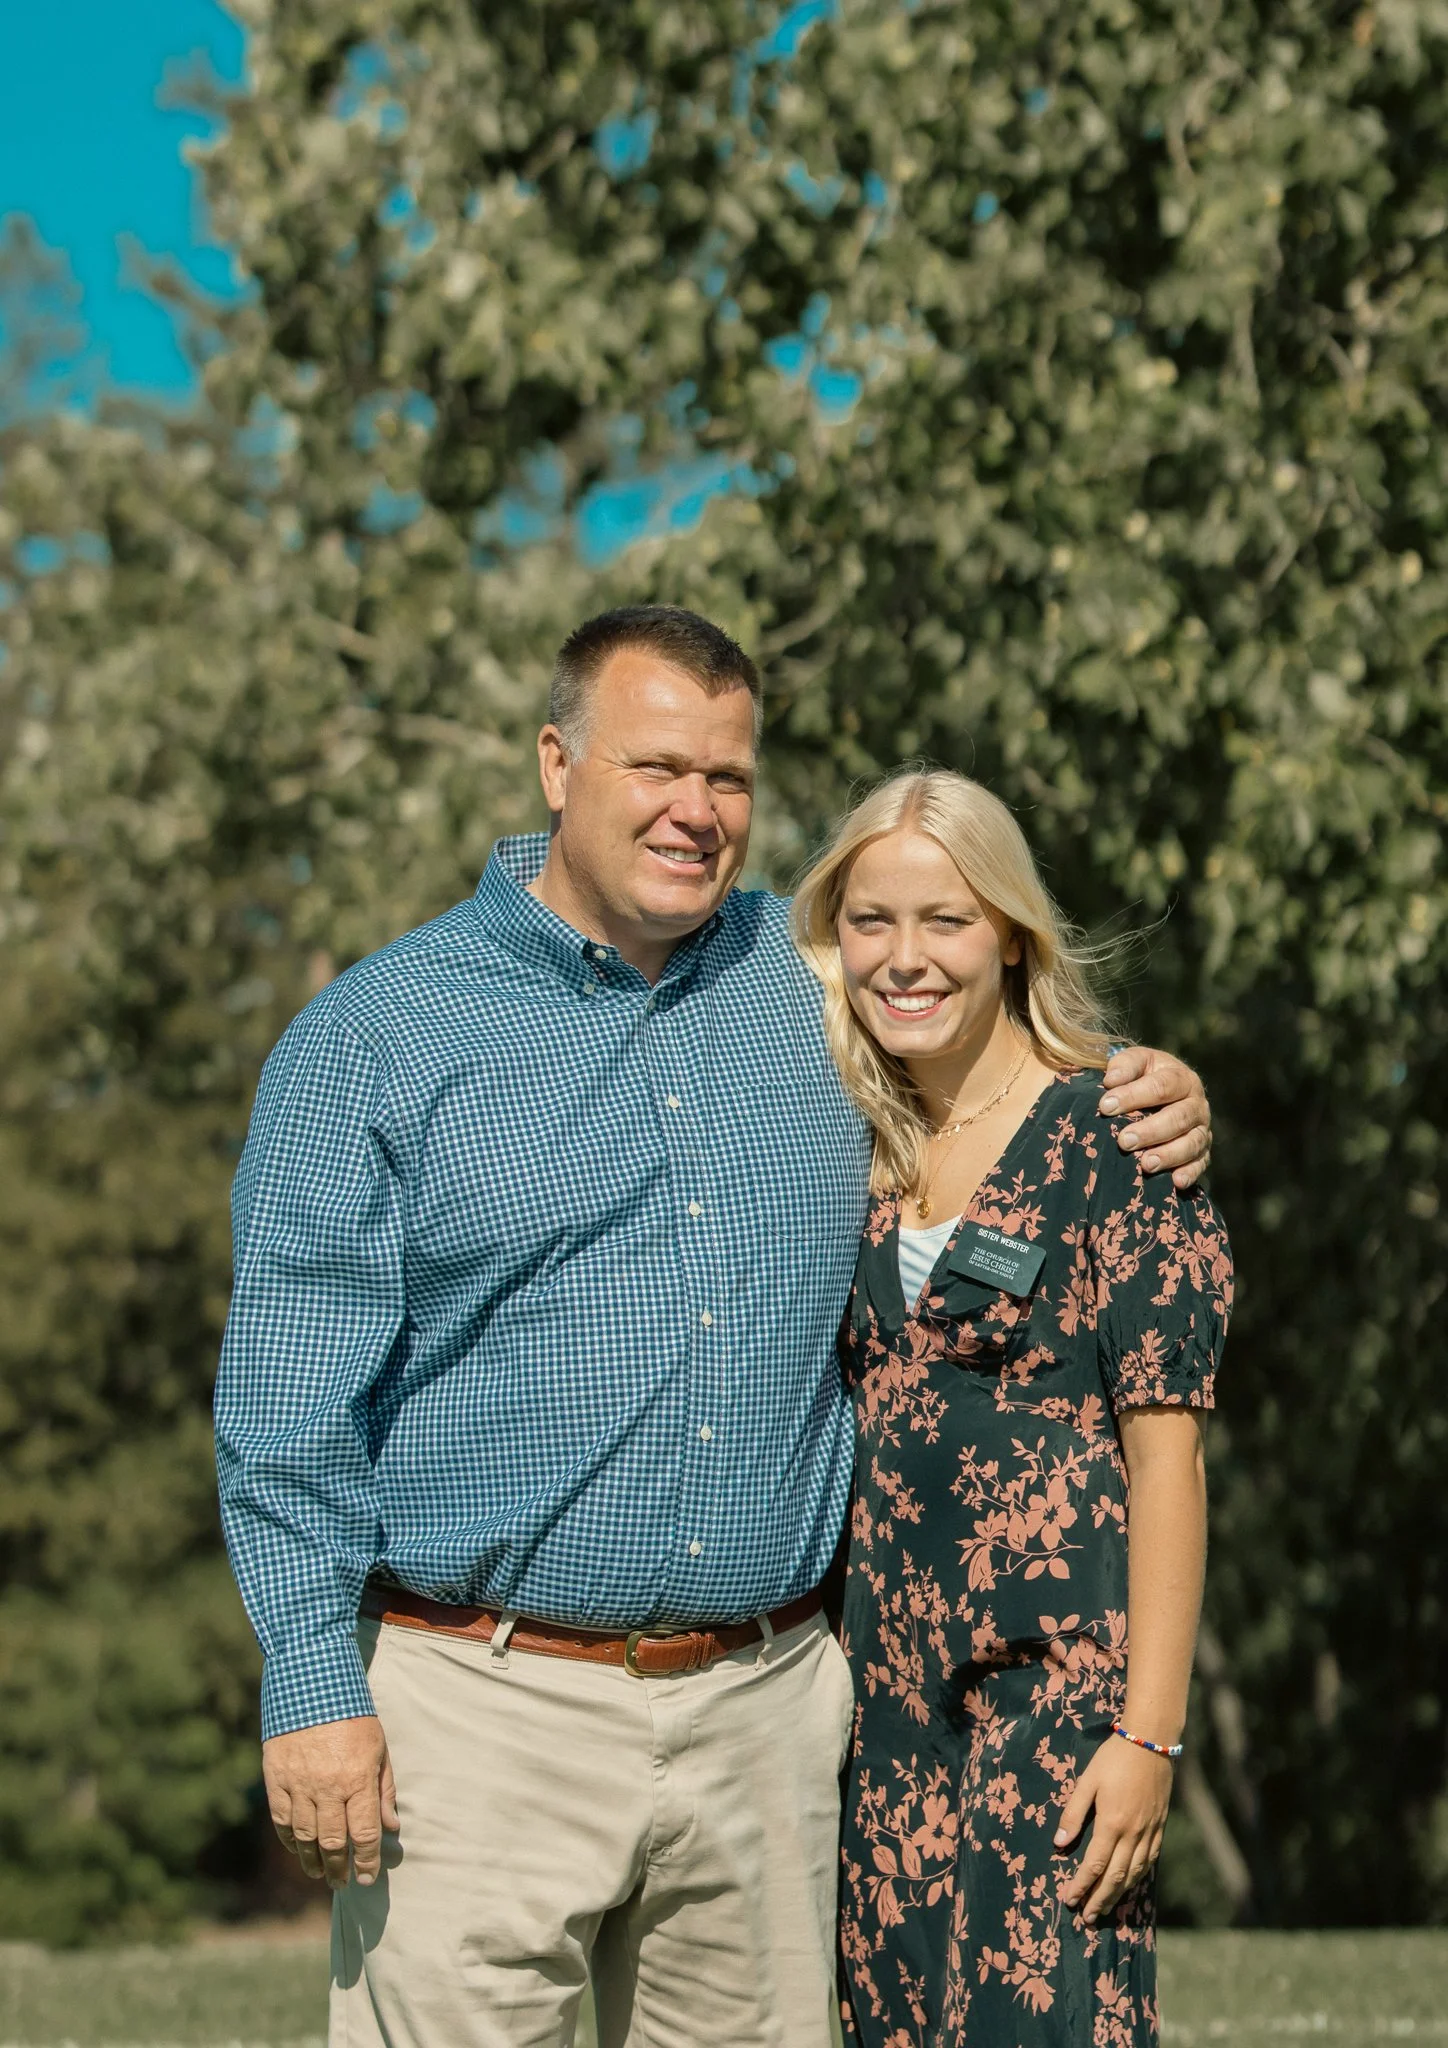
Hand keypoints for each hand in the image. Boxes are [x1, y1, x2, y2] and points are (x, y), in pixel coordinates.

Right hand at [262, 1714, 397, 1889]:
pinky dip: (290, 1839)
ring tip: (320, 1874)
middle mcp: (327, 1787)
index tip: (367, 1878)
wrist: (311, 1684)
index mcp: (357, 1779)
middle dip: (339, 1868)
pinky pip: (282, 1820)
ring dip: (312, 1861)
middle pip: (332, 1842)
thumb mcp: (379, 1748)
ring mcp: (298, 1784)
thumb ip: (384, 1790)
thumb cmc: (353, 1716)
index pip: (363, 1834)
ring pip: (305, 1837)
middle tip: (342, 1883)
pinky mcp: (276, 1778)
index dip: (366, 1861)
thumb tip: (392, 1827)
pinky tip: (298, 1849)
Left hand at [1054, 1736, 1171, 1923]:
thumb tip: (1059, 1843)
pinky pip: (1150, 1861)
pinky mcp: (1160, 1827)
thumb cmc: (1114, 1758)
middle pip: (1116, 1877)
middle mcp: (1133, 1833)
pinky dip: (1138, 1878)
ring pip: (1135, 1874)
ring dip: (1119, 1895)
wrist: (1152, 1742)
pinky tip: (1129, 1885)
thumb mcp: (1088, 1781)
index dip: (1082, 1886)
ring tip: (1105, 1910)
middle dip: (1100, 1900)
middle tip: (1086, 1918)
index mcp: (1112, 1823)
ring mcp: (1150, 1832)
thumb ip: (1073, 1813)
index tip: (1069, 1900)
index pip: (1095, 1865)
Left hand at [1099, 1047, 1211, 1189]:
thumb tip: (1111, 1080)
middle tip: (1124, 1141)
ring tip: (1146, 1164)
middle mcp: (1197, 1104)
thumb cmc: (1144, 1077)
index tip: (1105, 1107)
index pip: (1161, 1086)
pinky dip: (1190, 1173)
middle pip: (1178, 1118)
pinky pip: (1200, 1164)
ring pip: (1192, 1143)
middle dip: (1151, 1131)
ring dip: (1169, 1155)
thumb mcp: (1136, 1062)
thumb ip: (1124, 1065)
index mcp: (1181, 1078)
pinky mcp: (1202, 1152)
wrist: (1164, 1092)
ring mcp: (1202, 1129)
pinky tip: (1176, 1182)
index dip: (1133, 1096)